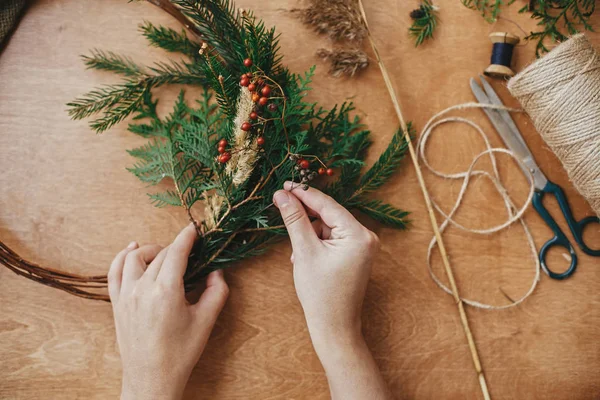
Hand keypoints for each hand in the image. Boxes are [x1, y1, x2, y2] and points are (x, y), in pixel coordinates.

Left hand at [108, 224, 228, 399]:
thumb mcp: (206, 321)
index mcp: (166, 291)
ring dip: (151, 250)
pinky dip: (122, 257)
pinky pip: (114, 272)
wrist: (151, 379)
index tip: (195, 228)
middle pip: (160, 254)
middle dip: (176, 247)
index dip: (187, 237)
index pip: (176, 252)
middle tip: (190, 252)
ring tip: (165, 254)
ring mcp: (126, 295)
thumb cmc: (180, 353)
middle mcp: (142, 288)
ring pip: (134, 257)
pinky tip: (131, 250)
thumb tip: (216, 272)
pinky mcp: (117, 303)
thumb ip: (216, 292)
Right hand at [273, 182, 390, 399]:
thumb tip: (282, 195)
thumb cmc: (320, 293)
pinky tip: (304, 256)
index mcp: (359, 235)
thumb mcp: (304, 251)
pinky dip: (317, 242)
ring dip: (309, 233)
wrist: (334, 327)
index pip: (327, 205)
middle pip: (329, 214)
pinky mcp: (356, 254)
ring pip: (329, 226)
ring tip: (297, 253)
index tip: (284, 184)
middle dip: (305, 216)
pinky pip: (333, 238)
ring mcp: (362, 246)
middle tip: (281, 206)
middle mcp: (366, 237)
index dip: (303, 193)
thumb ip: (294, 219)